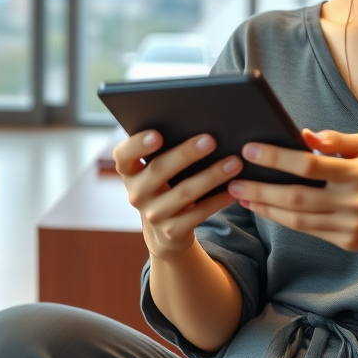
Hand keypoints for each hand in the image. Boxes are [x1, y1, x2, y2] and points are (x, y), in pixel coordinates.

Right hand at [112, 131, 239, 259]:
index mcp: (130, 172)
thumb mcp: (156, 170)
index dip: (137, 144)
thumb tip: (199, 125)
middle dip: (185, 154)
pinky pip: (198, 214)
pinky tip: (233, 189)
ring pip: (184, 193)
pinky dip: (217, 200)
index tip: (157, 134)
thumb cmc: (165, 185)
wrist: (164, 231)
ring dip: (211, 176)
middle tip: (211, 140)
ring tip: (234, 163)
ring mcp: (153, 214)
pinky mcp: (172, 231)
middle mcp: (136, 193)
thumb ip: (165, 151)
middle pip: (159, 170)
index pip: (123, 156)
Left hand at [227, 129, 357, 251]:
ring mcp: (349, 225)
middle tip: (233, 181)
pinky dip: (282, 220)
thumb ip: (336, 140)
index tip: (250, 150)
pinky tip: (264, 209)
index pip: (309, 165)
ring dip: (265, 208)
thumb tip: (303, 136)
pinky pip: (307, 231)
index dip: (277, 158)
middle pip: (297, 197)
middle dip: (261, 189)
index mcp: (357, 172)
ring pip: (297, 219)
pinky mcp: (346, 242)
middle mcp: (353, 201)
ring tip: (241, 196)